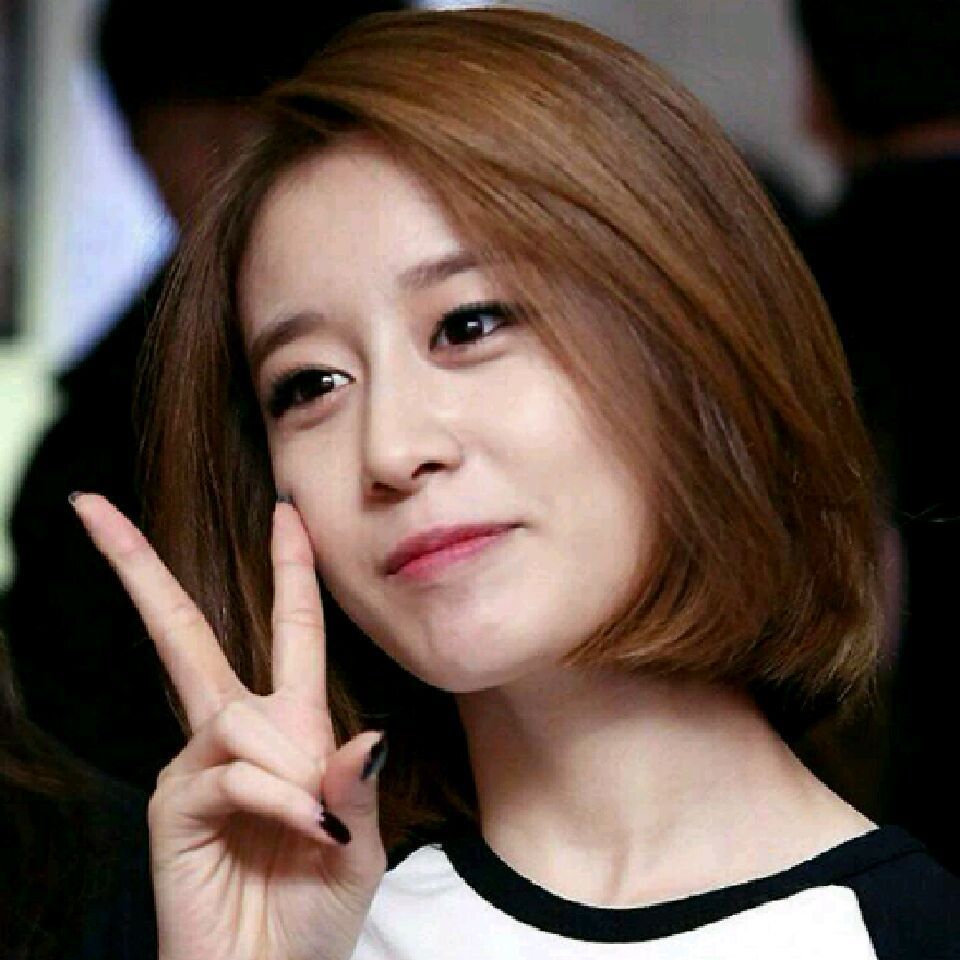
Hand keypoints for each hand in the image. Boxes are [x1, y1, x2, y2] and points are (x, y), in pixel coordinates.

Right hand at [72, 494, 386, 959]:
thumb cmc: (315, 906)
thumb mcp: (359, 839)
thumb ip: (357, 785)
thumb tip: (367, 732)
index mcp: (289, 727)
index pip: (290, 630)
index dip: (289, 570)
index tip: (285, 513)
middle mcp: (234, 733)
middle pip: (185, 633)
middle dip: (139, 569)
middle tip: (91, 508)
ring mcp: (197, 765)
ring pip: (238, 717)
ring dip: (291, 772)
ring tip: (312, 825)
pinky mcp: (172, 804)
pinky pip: (230, 771)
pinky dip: (275, 799)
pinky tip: (295, 830)